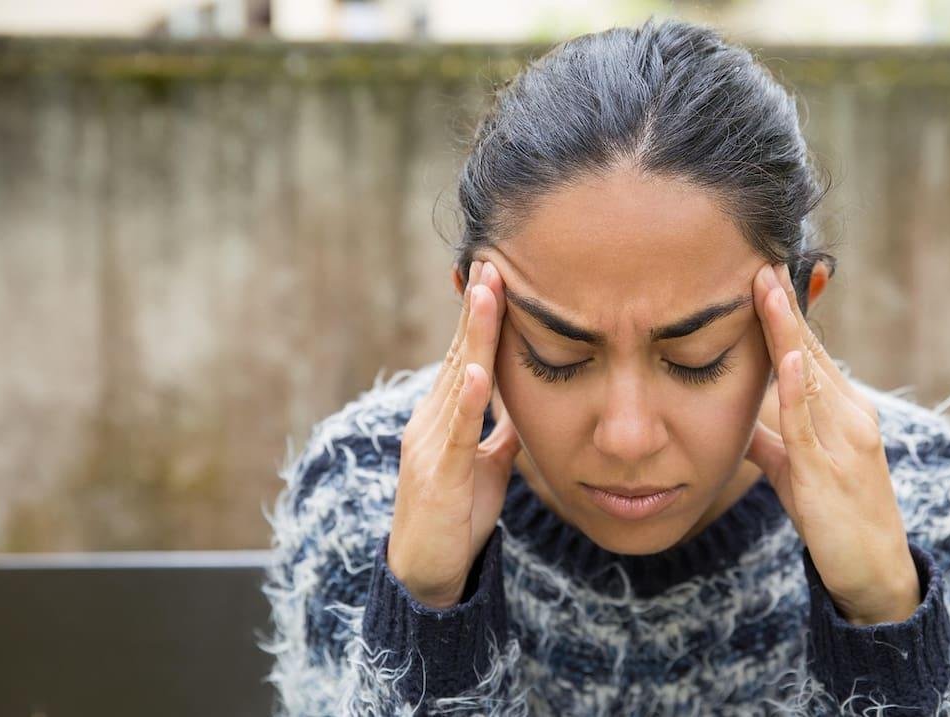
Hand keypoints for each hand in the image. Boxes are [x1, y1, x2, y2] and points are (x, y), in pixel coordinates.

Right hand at [387, 259, 521, 608]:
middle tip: (491, 259)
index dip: (482, 316)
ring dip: (474, 336)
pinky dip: (470, 401)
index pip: (467, 354)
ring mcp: (433, 443)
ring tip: (487, 293)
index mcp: (446, 414)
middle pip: (460, 353)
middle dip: (477, 307)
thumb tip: (522, 407)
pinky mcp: (442, 473)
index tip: (497, 273)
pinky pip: (459, 432)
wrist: (426, 569)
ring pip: (459, 380)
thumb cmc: (457, 515)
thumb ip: (500, 433)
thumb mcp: (487, 465)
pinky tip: (481, 373)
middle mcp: (433, 418)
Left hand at [745, 262, 920, 624]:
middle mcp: (849, 414)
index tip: (764, 271)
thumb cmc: (833, 517)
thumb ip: (772, 440)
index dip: (786, 312)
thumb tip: (743, 420)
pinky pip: (807, 423)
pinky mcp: (829, 470)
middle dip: (784, 304)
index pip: (811, 350)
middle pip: (811, 349)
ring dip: (786, 328)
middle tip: (761, 257)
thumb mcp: (794, 471)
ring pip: (808, 373)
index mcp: (841, 410)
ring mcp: (843, 440)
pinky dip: (797, 388)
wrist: (873, 571)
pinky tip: (788, 356)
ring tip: (766, 285)